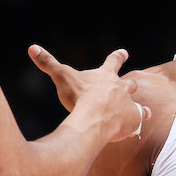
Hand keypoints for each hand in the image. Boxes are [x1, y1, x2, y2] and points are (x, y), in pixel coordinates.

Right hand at [29, 45, 148, 141]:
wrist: (96, 117)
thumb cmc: (79, 96)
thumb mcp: (62, 76)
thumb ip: (48, 63)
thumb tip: (32, 48)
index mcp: (106, 76)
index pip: (113, 61)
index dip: (117, 56)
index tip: (123, 52)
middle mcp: (121, 88)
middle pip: (129, 83)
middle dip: (130, 83)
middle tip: (133, 82)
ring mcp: (129, 104)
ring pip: (137, 103)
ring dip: (138, 105)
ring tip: (143, 109)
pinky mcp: (133, 120)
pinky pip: (139, 120)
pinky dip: (139, 122)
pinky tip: (138, 127)